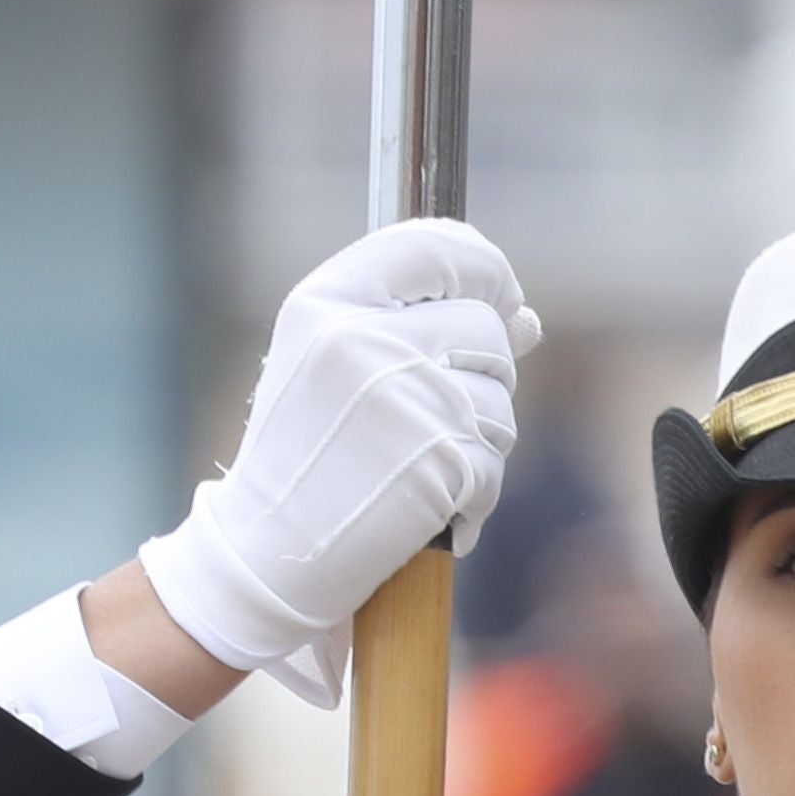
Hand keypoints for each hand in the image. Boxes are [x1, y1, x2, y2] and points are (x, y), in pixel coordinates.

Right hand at [139, 219, 536, 703]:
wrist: (269, 553)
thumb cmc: (305, 460)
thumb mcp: (343, 372)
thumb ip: (426, 329)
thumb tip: (526, 318)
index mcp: (326, 301)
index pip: (432, 243)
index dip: (482, 265)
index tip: (502, 296)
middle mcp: (362, 336)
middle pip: (485, 326)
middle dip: (483, 374)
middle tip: (437, 417)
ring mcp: (405, 395)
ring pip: (500, 396)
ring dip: (481, 439)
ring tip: (417, 467)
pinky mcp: (439, 456)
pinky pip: (495, 460)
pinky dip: (475, 493)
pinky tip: (425, 508)